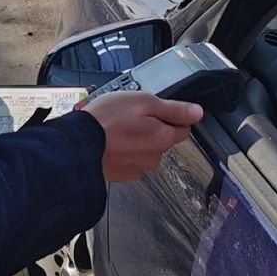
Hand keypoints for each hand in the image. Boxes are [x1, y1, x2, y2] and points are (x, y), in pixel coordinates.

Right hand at [82, 92, 202, 182]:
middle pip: (162, 138)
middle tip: (130, 114)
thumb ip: (174, 108)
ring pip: (145, 149)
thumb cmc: (108, 120)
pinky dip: (123, 150)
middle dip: (151, 126)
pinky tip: (110, 139)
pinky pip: (129, 158)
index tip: (155, 108)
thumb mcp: (144, 101)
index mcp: (164, 138)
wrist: (79, 144)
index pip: (183, 127)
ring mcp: (138, 168)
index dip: (171, 114)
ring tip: (116, 126)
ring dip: (135, 138)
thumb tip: (197, 112)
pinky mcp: (122, 174)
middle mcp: (155, 157)